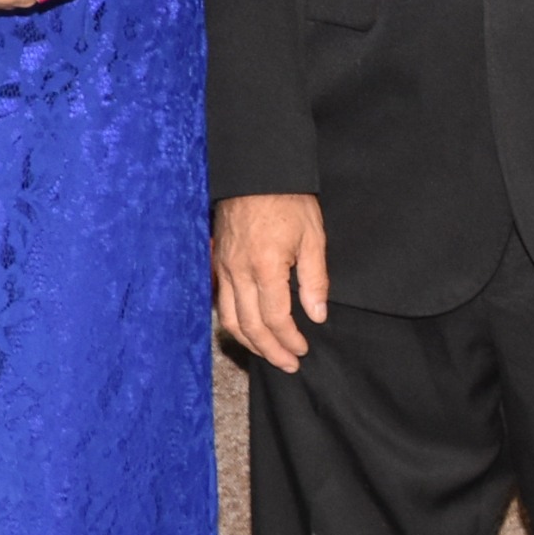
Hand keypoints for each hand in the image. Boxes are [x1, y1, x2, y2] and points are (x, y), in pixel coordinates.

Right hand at [212, 193, 328, 372]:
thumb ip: (314, 280)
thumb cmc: (287, 200)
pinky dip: (234, 322)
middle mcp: (238, 272)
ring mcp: (223, 268)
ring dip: (249, 342)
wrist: (255, 171)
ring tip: (268, 353)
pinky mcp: (217, 262)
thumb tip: (316, 315)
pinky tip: (248, 328)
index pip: (275, 318)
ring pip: (229, 318)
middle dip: (270, 351)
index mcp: (265, 267)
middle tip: (288, 364)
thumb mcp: (313, 237)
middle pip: (249, 326)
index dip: (290, 339)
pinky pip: (220, 302)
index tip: (303, 349)